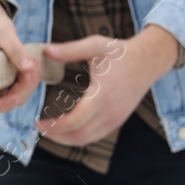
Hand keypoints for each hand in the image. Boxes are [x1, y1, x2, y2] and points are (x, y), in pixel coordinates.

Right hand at [0, 0, 39, 112]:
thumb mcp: (3, 34)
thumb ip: (15, 50)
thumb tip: (29, 67)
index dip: (0, 105)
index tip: (15, 97)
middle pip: (6, 101)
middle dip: (23, 88)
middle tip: (33, 66)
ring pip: (16, 96)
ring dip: (29, 84)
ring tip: (34, 62)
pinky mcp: (5, 82)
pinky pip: (20, 89)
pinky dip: (29, 80)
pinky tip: (33, 64)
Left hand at [37, 25, 179, 146]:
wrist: (148, 61)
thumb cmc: (120, 52)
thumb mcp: (95, 45)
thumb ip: (69, 50)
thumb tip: (46, 50)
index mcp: (102, 95)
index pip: (75, 121)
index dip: (54, 126)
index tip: (37, 121)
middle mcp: (109, 112)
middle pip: (78, 137)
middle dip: (56, 136)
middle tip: (39, 128)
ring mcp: (115, 119)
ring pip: (86, 140)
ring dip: (65, 139)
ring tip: (49, 130)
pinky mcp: (117, 121)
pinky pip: (94, 136)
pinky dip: (78, 137)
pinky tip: (66, 129)